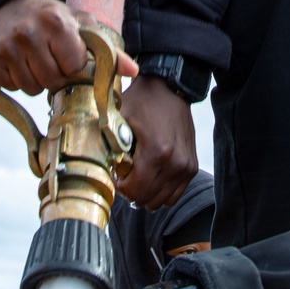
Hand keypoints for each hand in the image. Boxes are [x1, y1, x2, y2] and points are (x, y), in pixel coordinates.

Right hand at [0, 0, 138, 94]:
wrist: (2, 4)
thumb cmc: (47, 16)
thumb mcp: (77, 23)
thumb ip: (106, 48)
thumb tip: (133, 71)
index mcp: (55, 21)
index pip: (74, 66)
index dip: (73, 63)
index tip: (66, 52)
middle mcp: (27, 33)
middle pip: (52, 81)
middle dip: (54, 74)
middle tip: (48, 56)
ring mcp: (4, 47)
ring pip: (31, 88)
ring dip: (35, 79)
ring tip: (32, 58)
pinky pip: (11, 87)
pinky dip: (15, 79)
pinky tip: (16, 60)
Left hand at [116, 76, 196, 209]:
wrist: (170, 87)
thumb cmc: (143, 100)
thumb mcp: (119, 116)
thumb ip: (108, 141)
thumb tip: (97, 166)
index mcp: (157, 152)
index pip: (134, 191)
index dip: (120, 187)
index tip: (116, 173)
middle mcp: (175, 162)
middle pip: (146, 199)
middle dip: (132, 191)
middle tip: (125, 174)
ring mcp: (186, 166)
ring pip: (160, 201)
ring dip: (146, 193)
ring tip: (138, 175)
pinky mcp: (191, 166)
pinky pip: (174, 194)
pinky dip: (160, 191)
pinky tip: (151, 176)